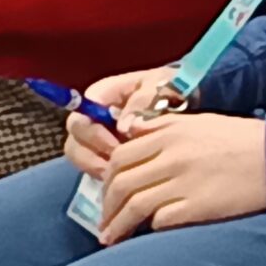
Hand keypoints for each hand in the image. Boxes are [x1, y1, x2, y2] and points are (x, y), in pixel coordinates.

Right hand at [63, 65, 178, 178]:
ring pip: (79, 152)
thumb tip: (123, 127)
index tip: (116, 140)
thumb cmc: (174, 90)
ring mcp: (98, 135)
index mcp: (107, 93)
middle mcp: (96, 114)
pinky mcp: (104, 154)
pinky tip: (122, 179)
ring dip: (94, 163)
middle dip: (93, 148)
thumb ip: (143, 99)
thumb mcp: (162, 86)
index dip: (93, 126)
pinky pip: (91, 166)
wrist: (190, 104)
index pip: (83, 107)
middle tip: (116, 159)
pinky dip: (103, 174)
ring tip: (118, 172)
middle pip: (76, 133)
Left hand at [98, 111, 265, 242]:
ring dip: (117, 225)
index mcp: (170, 133)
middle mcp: (172, 156)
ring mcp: (183, 183)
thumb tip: (129, 131)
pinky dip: (149, 228)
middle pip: (121, 183)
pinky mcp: (196, 207)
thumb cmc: (241, 139)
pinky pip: (159, 221)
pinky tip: (146, 236)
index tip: (107, 192)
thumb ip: (162, 126)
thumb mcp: (199, 122)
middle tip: (105, 220)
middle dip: (107, 206)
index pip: (121, 157)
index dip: (106, 178)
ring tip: (112, 238)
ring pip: (134, 206)